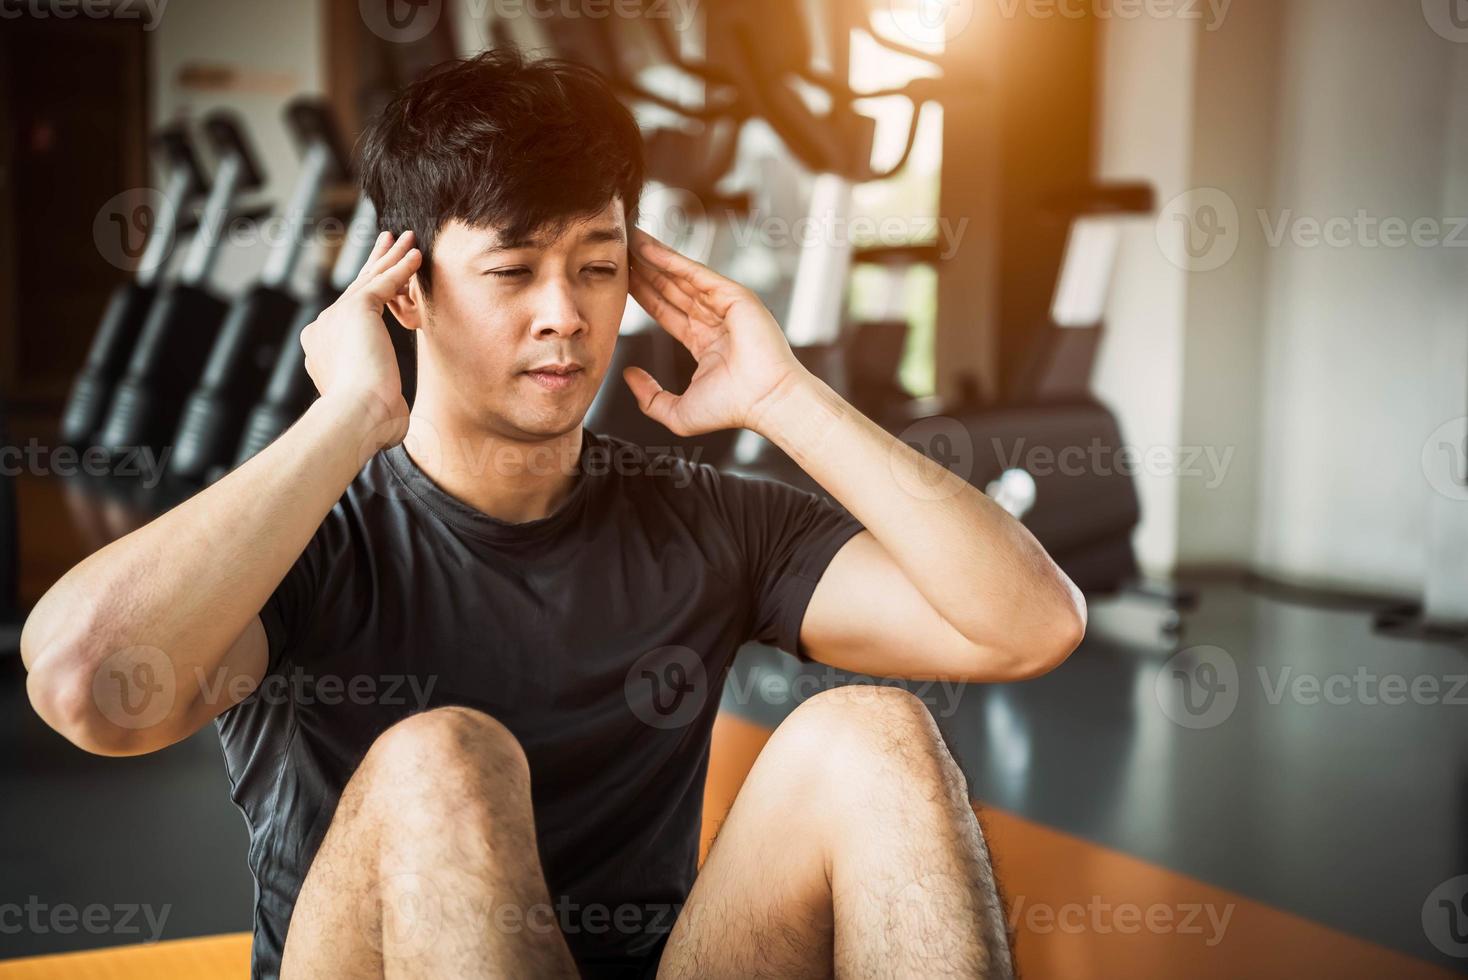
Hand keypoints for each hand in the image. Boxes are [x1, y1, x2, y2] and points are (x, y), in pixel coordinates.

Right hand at [300, 230, 420, 449]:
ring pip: (370, 281)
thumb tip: (398, 421)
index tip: (381, 286)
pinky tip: (416, 254)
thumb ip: (381, 402)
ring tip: (408, 239)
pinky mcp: (355, 310)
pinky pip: (384, 282)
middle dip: (375, 265)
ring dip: (391, 257)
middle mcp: (322, 330)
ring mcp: (335, 317)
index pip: (348, 318)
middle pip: (355, 291)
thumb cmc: (369, 425)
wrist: (355, 417)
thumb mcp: (375, 410)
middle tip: (388, 243)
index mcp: (321, 352)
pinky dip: (401, 267)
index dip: (367, 298)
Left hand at [627, 230, 805, 435]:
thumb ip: (649, 397)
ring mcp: (725, 306)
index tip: (620, 281)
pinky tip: (647, 248)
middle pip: (672, 288)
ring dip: (654, 257)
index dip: (644, 295)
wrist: (765, 402)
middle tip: (618, 250)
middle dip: (645, 270)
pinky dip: (671, 259)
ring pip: (681, 276)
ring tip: (627, 239)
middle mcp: (715, 320)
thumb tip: (628, 374)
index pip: (667, 311)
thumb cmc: (732, 410)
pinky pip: (695, 273)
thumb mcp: (678, 412)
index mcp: (705, 343)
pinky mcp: (734, 295)